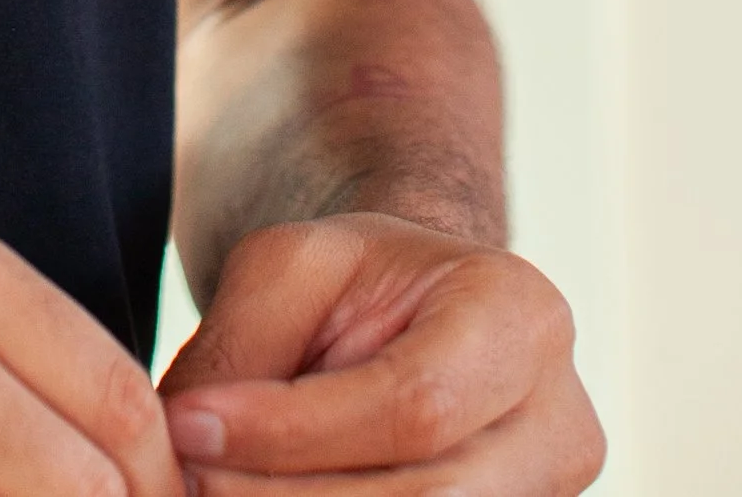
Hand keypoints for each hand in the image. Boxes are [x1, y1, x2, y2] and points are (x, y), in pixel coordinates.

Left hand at [160, 215, 602, 492]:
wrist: (418, 310)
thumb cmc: (357, 279)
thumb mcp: (289, 269)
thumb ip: (244, 350)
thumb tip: (183, 438)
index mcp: (520, 317)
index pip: (414, 402)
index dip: (295, 431)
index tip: (190, 429)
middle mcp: (558, 420)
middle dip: (291, 494)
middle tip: (190, 479)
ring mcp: (547, 495)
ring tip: (214, 489)